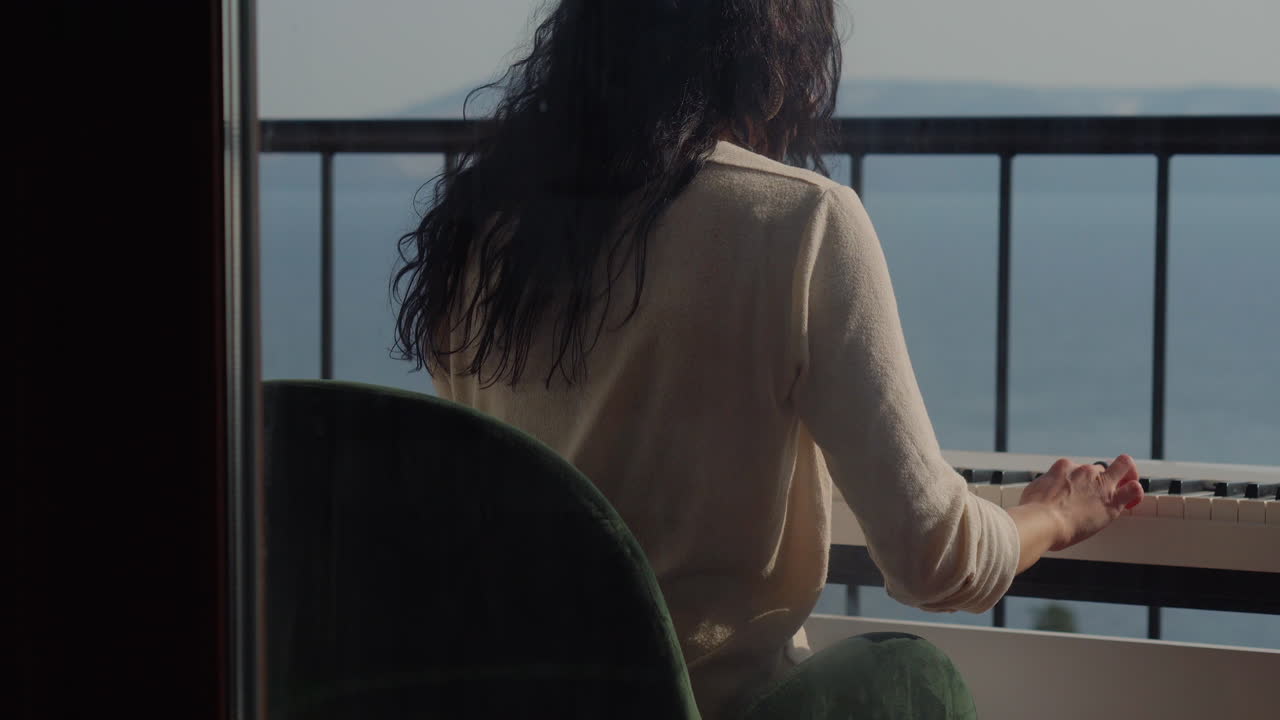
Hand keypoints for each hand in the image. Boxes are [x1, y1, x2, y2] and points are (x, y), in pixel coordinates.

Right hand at [1017, 454, 1142, 550]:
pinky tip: (1132, 497)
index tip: (1076, 491)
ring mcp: (1100, 484)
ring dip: (1123, 478)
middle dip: (1098, 481)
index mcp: (1064, 468)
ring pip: (1122, 468)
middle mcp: (1084, 471)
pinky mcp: (1112, 501)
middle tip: (1097, 495)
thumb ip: (1045, 487)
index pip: (1076, 467)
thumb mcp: (1033, 490)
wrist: (1042, 523)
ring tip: (1122, 490)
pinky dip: (1135, 490)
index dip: (1077, 479)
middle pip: (1098, 469)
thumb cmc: (1033, 512)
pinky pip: (1134, 488)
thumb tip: (1044, 492)